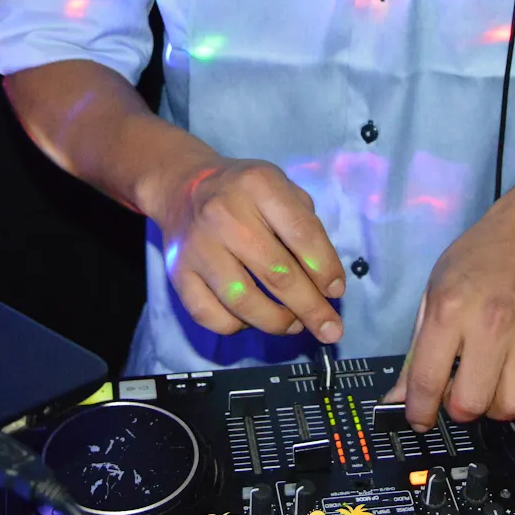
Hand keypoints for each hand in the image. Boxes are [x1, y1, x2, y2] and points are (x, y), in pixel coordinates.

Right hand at [157, 159, 346, 342]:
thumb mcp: (281, 187)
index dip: (325, 269)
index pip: (302, 234)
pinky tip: (252, 319)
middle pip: (277, 274)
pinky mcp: (177, 272)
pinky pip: (210, 316)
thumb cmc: (244, 192)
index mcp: (258, 184)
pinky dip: (237, 326)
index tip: (336, 292)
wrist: (183, 187)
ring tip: (295, 325)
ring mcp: (197, 246)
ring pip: (244, 302)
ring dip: (278, 323)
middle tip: (330, 330)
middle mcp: (224, 214)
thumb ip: (307, 229)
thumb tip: (327, 287)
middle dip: (311, 309)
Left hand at [383, 178, 514, 429]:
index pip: (428, 381)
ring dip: (499, 405)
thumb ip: (416, 352)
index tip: (419, 419)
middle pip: (472, 404)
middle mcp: (492, 323)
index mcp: (450, 310)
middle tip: (460, 391)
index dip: (418, 411)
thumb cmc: (473, 265)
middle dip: (460, 408)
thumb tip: (399, 400)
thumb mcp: (432, 298)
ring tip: (494, 382)